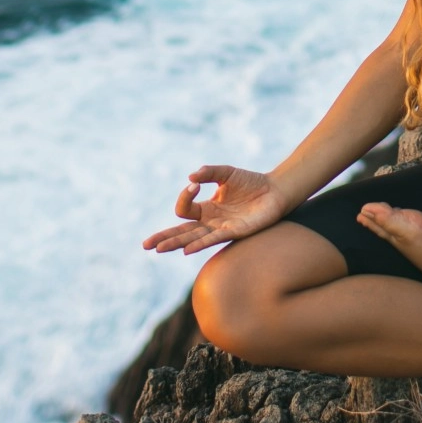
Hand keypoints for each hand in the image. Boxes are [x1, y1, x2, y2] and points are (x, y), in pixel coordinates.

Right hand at [142, 164, 289, 255]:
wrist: (275, 191)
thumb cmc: (251, 183)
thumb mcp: (226, 173)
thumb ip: (209, 173)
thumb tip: (191, 177)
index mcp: (206, 209)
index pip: (185, 209)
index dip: (184, 197)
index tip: (194, 184)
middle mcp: (211, 222)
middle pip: (182, 232)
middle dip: (164, 238)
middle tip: (145, 245)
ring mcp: (221, 229)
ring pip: (192, 239)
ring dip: (176, 243)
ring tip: (158, 249)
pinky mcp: (234, 232)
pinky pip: (212, 240)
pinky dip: (199, 244)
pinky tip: (186, 249)